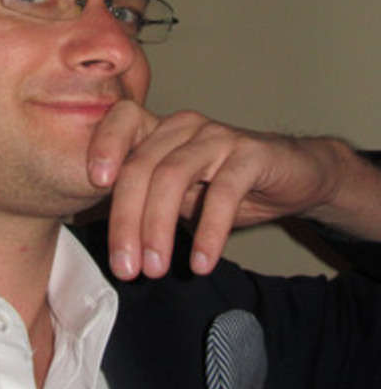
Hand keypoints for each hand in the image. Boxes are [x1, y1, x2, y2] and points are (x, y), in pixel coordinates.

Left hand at [87, 104, 372, 278]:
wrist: (294, 177)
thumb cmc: (226, 184)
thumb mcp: (179, 192)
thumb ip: (146, 201)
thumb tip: (109, 240)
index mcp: (161, 130)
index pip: (123, 119)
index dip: (104, 144)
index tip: (93, 185)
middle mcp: (184, 127)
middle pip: (142, 165)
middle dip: (127, 220)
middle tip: (125, 267)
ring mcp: (218, 136)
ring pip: (174, 176)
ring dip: (159, 227)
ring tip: (155, 269)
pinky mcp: (252, 155)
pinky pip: (225, 192)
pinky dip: (209, 231)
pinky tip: (201, 262)